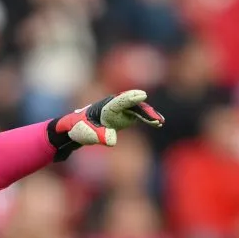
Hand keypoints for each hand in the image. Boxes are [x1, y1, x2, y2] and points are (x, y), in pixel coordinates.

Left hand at [47, 89, 163, 161]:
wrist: (79, 128)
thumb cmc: (80, 129)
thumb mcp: (87, 134)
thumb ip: (99, 136)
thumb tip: (112, 141)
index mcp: (106, 107)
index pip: (120, 101)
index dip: (131, 98)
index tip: (141, 96)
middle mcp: (115, 105)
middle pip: (133, 105)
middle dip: (145, 110)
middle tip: (156, 119)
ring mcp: (121, 109)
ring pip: (138, 109)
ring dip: (149, 115)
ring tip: (160, 122)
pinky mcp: (125, 115)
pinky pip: (139, 115)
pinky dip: (148, 118)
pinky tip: (158, 123)